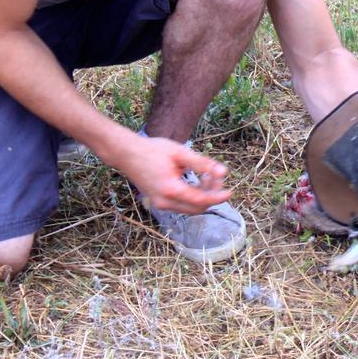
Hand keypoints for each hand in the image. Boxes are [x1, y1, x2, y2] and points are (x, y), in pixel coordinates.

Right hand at [114, 133, 231, 213]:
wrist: (127, 153)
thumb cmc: (153, 150)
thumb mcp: (180, 153)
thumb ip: (202, 163)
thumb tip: (223, 172)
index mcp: (171, 190)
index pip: (201, 200)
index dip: (218, 197)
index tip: (230, 191)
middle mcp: (165, 202)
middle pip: (197, 208)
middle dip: (211, 195)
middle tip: (215, 177)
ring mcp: (160, 204)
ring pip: (189, 208)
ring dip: (202, 196)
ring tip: (205, 176)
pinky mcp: (158, 202)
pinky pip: (181, 205)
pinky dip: (192, 196)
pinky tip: (195, 180)